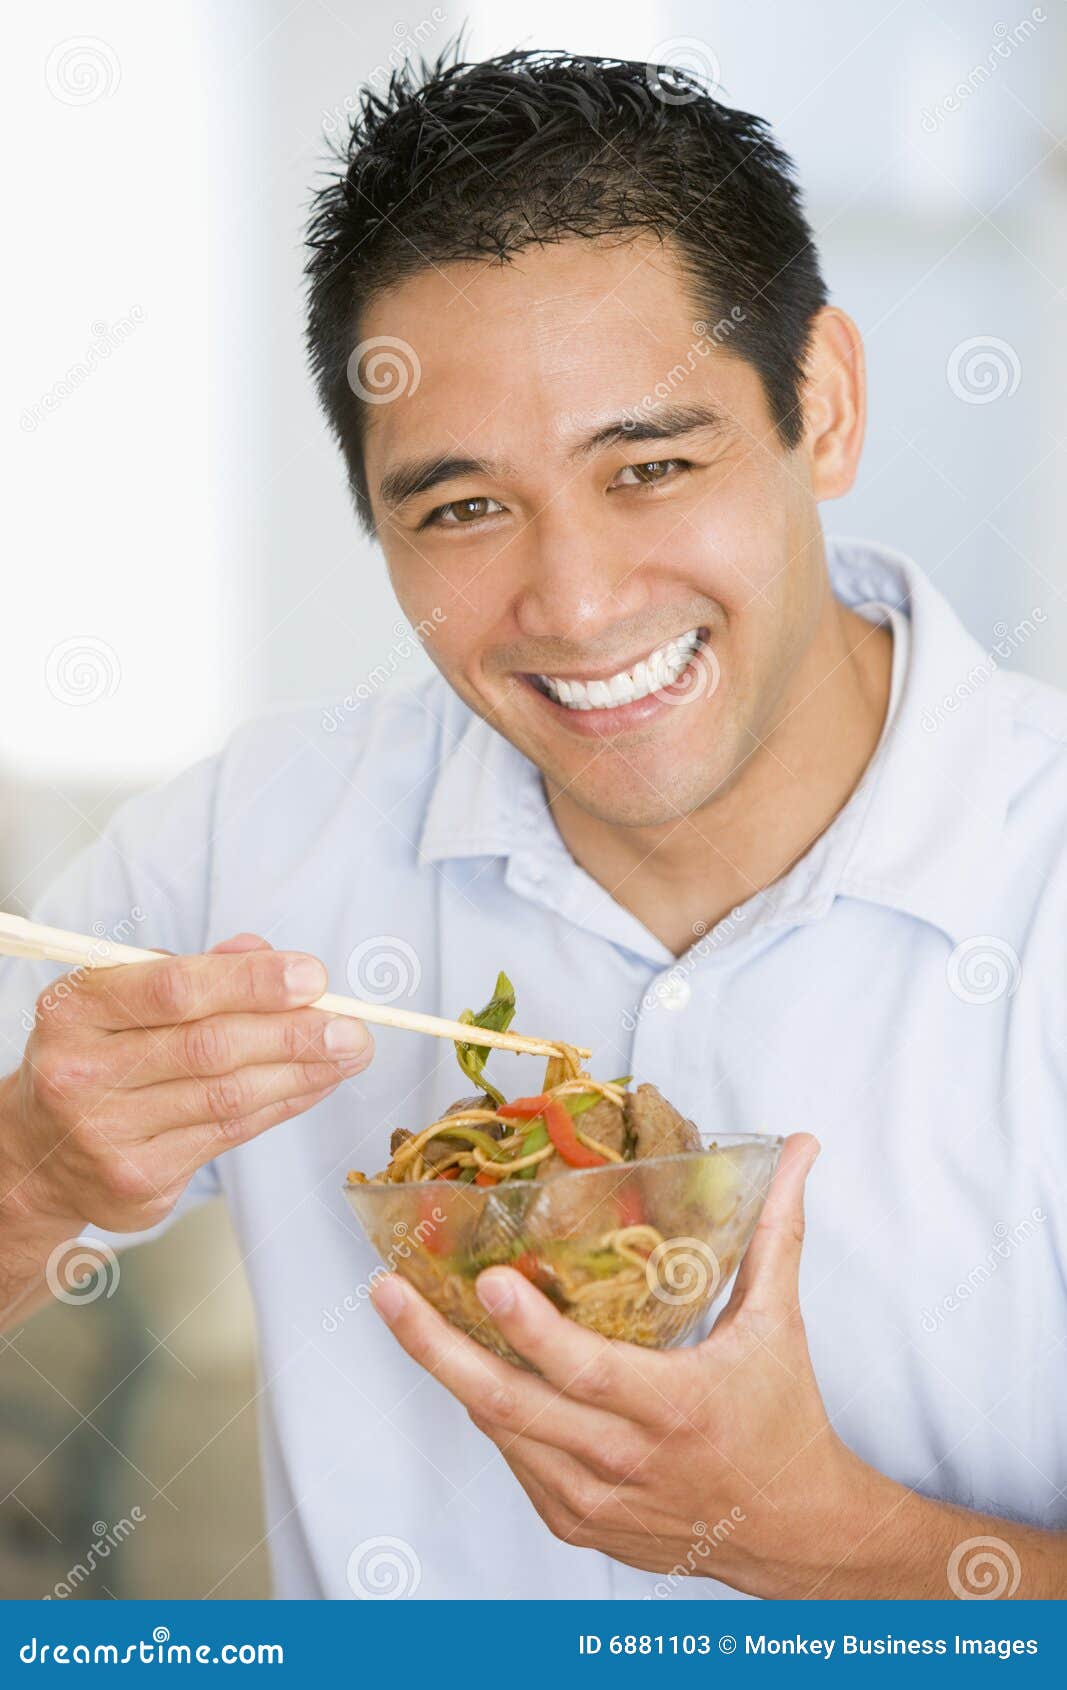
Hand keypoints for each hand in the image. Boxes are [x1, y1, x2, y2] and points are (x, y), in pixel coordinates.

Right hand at [0, 933, 372, 1238]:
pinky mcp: (137, 1181)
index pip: (174, 988)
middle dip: (293, 1033)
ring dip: (301, 1072)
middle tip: (351, 1025)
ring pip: (227, 1096)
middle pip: (209, 1047)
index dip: (251, 982)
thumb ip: (196, 973)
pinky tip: (315, 1084)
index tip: (312, 976)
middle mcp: (81, 1073)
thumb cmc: (100, 1056)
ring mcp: (106, 1134)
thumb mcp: (125, 999)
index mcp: (75, 1010)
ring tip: (349, 1052)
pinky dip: (282, 1105)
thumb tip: (266, 955)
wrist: (39, 1152)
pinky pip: (229, 1135)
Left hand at [372, 1134, 885, 1596]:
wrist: (792, 1535)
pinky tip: (458, 1360)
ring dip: (446, 1371)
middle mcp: (627, 1462)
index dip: (534, 1331)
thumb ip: (775, 1231)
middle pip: (511, 1406)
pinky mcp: (576, 1521)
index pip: (589, 1372)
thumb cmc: (783, 1421)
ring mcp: (594, 1501)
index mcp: (677, 1408)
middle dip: (436, 1347)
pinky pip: (513, 1458)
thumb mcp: (778, 1324)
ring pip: (500, 1432)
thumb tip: (796, 1148)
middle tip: (387, 1290)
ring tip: (400, 1309)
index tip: (489, 1281)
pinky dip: (484, 1409)